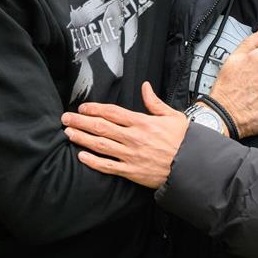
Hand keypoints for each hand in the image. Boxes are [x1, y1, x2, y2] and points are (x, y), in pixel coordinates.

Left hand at [61, 82, 187, 188]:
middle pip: (101, 127)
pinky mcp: (131, 171)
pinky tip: (81, 156)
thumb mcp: (172, 116)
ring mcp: (131, 155)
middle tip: (65, 118)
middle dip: (81, 121)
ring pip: (100, 145)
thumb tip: (145, 86)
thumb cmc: (184, 140)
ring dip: (82, 138)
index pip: (112, 112)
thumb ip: (155, 102)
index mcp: (142, 122)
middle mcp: (133, 138)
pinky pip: (108, 166)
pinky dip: (93, 162)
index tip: (82, 107)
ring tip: (68, 133)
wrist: (192, 166)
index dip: (95, 108)